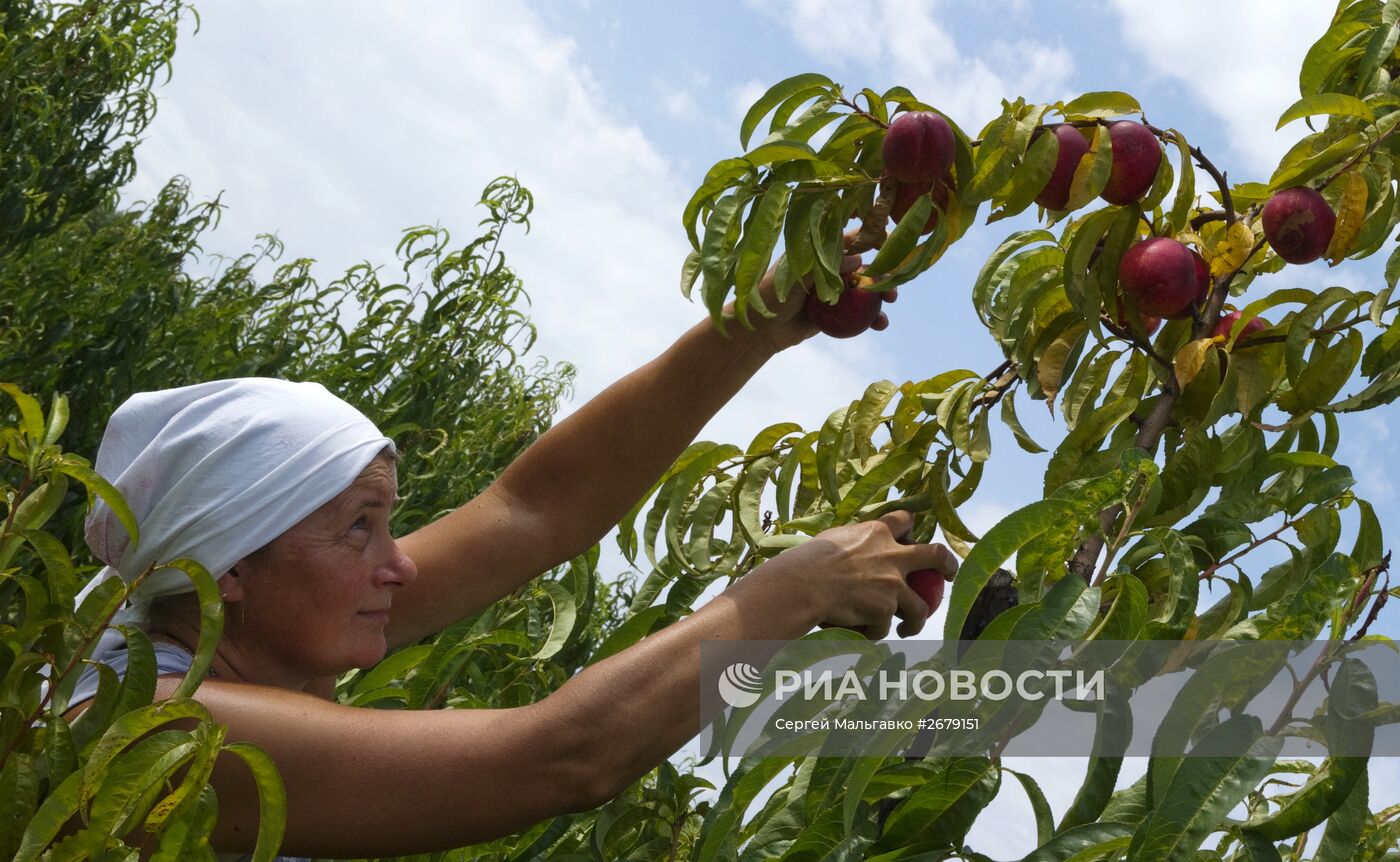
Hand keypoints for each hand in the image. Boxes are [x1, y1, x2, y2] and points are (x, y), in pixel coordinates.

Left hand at [723, 229, 898, 352]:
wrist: (760, 330)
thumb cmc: (770, 295)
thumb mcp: (796, 277)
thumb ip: (825, 267)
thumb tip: (859, 260)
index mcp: (818, 252)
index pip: (849, 239)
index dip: (870, 237)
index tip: (890, 240)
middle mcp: (829, 268)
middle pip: (864, 264)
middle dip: (883, 269)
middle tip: (893, 279)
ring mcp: (834, 291)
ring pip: (865, 289)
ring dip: (882, 293)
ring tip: (891, 301)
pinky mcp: (836, 312)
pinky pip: (859, 314)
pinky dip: (872, 318)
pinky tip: (881, 325)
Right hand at [761, 510, 957, 638]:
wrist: (804, 585)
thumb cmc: (808, 562)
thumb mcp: (833, 539)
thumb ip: (853, 542)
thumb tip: (852, 545)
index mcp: (876, 532)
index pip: (903, 521)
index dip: (909, 529)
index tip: (910, 537)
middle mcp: (892, 556)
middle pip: (935, 555)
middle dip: (948, 565)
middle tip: (949, 575)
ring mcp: (893, 585)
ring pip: (919, 608)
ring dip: (916, 620)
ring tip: (908, 628)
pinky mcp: (886, 610)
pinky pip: (884, 627)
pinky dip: (874, 632)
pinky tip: (865, 635)